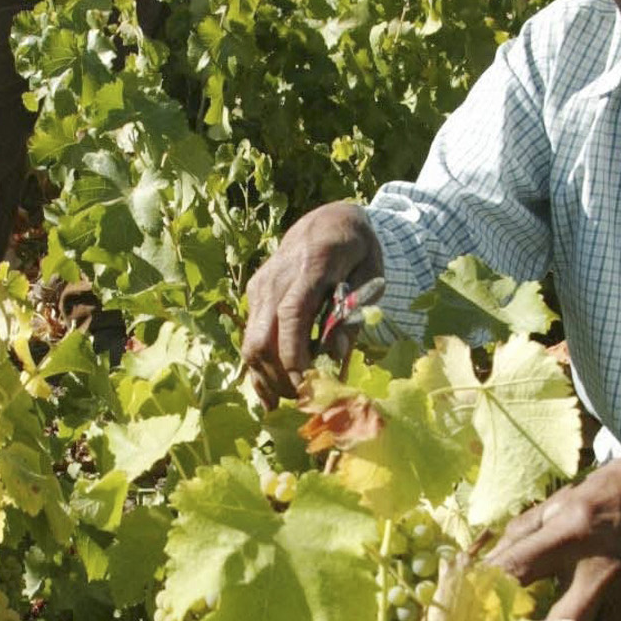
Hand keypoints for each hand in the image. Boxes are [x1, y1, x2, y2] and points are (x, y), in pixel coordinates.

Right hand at [241, 203, 382, 403]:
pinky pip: (250, 336)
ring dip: (268, 377)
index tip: (307, 386)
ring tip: (292, 398)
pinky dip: (260, 367)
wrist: (329, 219)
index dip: (294, 355)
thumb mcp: (370, 278)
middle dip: (280, 376)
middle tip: (305, 400)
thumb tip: (334, 359)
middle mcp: (277, 276)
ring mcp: (261, 285)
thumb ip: (353, 317)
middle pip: (263, 336)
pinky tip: (273, 393)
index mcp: (311, 266)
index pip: (292, 315)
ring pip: (251, 342)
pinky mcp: (254, 293)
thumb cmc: (357, 251)